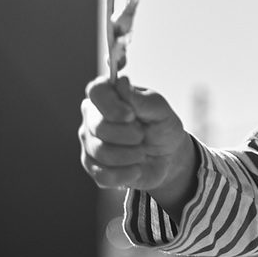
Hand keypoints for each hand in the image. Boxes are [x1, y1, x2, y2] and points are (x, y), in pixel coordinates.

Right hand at [78, 76, 196, 214]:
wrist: (168, 157)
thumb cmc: (161, 126)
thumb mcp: (160, 110)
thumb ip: (141, 98)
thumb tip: (121, 82)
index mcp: (108, 96)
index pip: (96, 91)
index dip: (112, 105)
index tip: (131, 115)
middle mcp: (92, 118)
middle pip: (99, 126)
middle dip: (128, 135)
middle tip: (142, 135)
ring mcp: (90, 143)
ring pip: (100, 152)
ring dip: (129, 155)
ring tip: (141, 151)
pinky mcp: (93, 167)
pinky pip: (102, 174)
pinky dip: (125, 174)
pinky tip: (135, 169)